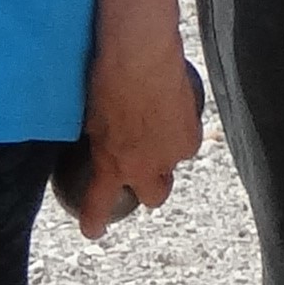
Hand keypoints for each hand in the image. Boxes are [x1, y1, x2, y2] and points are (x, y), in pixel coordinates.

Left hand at [75, 30, 200, 236]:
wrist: (141, 54)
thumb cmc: (107, 78)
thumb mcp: (90, 116)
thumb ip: (97, 139)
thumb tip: (95, 140)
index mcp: (112, 164)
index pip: (99, 205)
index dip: (94, 222)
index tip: (93, 230)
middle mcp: (145, 166)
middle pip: (154, 196)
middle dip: (149, 189)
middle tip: (142, 172)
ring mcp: (172, 152)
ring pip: (172, 164)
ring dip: (166, 152)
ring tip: (157, 124)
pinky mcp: (193, 134)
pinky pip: (186, 140)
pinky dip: (179, 130)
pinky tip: (170, 110)